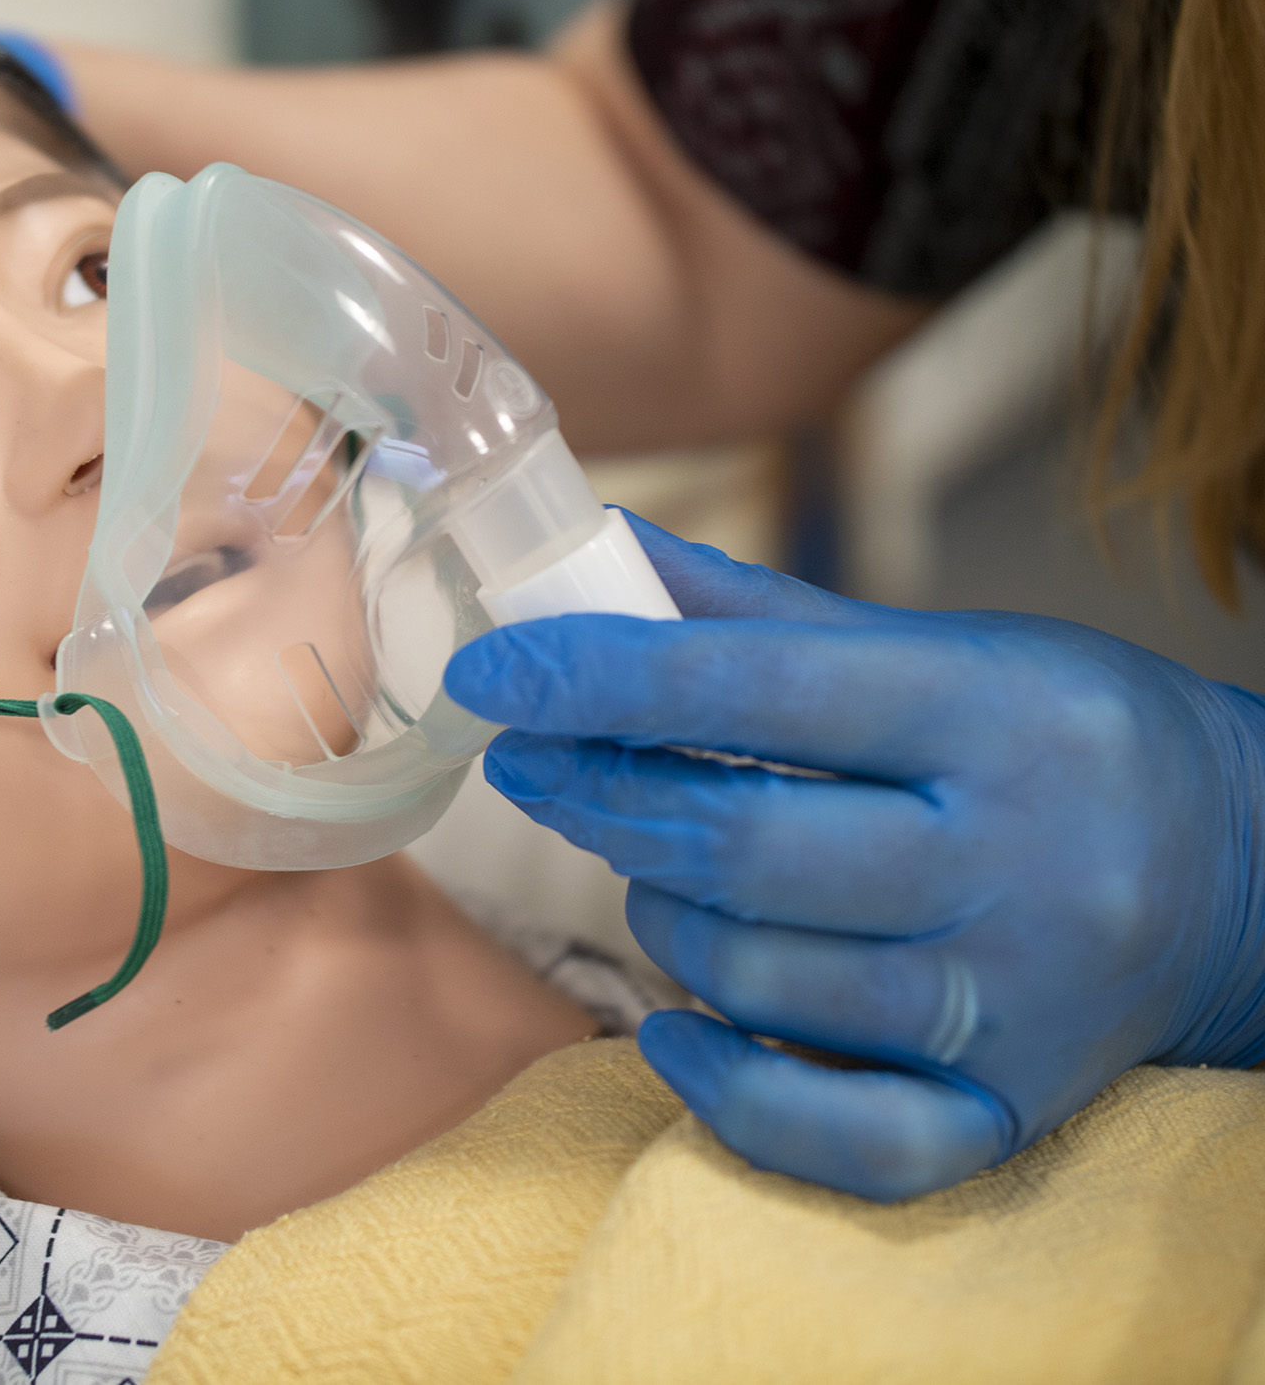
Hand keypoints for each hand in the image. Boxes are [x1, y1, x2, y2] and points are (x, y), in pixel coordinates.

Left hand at [444, 514, 1264, 1200]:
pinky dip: (723, 1088)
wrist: (1243, 876)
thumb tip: (592, 546)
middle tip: (539, 765)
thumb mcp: (938, 647)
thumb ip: (754, 615)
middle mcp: (1017, 866)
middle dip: (604, 799)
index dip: (599, 677)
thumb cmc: (1060, 739)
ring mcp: (1012, 1006)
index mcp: (995, 718)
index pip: (757, 691)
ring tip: (661, 868)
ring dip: (663, 919)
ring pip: (757, 979)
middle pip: (742, 847)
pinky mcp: (1006, 1109)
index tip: (494, 677)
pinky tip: (678, 1025)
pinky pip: (827, 1137)